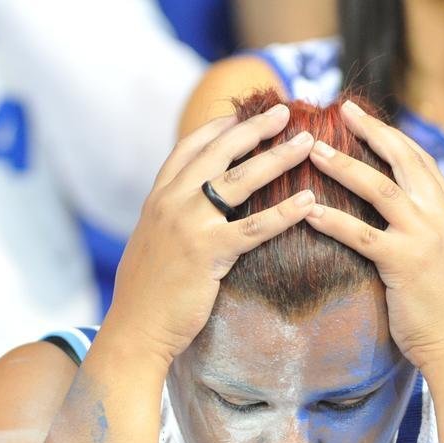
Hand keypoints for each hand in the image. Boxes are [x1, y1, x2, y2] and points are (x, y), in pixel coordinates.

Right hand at [103, 104, 316, 366]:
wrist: (134, 328)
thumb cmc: (145, 295)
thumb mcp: (151, 244)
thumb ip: (169, 221)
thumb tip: (188, 215)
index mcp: (157, 198)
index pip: (188, 149)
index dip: (217, 128)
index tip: (241, 115)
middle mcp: (171, 203)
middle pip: (218, 152)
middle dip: (253, 128)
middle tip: (283, 112)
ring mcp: (189, 225)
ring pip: (240, 180)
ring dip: (277, 157)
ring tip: (306, 143)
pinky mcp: (208, 252)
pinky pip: (254, 227)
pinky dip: (284, 212)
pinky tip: (308, 201)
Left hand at [304, 101, 443, 372]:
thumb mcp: (440, 259)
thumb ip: (422, 233)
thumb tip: (394, 221)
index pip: (419, 160)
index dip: (390, 135)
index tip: (364, 117)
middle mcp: (440, 216)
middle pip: (403, 159)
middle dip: (370, 131)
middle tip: (341, 110)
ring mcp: (424, 237)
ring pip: (380, 188)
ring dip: (344, 166)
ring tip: (313, 151)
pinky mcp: (405, 263)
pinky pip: (362, 234)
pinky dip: (333, 220)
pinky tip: (308, 211)